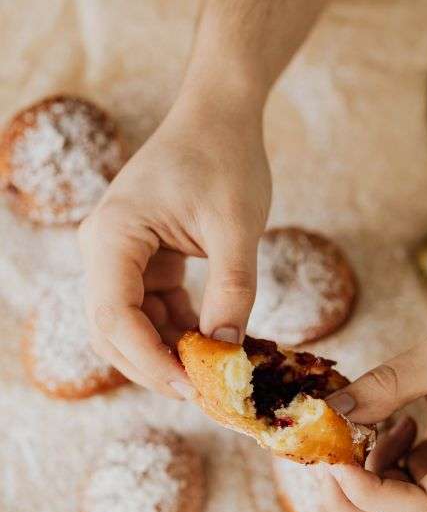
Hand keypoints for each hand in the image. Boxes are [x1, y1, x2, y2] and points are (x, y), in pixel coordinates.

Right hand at [79, 89, 270, 397]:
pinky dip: (179, 331)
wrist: (219, 117)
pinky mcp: (141, 262)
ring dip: (169, 352)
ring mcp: (119, 257)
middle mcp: (104, 250)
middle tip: (204, 393)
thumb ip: (232, 290)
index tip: (194, 389)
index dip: (151, 361)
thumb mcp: (237, 225)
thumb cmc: (225, 158)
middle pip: (113, 330)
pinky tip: (212, 342)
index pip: (115, 316)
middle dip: (155, 365)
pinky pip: (152, 311)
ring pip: (131, 327)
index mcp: (113, 236)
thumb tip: (226, 351)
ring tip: (214, 372)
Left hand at [324, 307, 426, 511]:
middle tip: (327, 463)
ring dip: (365, 482)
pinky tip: (396, 428)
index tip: (332, 458)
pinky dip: (385, 465)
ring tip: (362, 434)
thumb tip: (331, 410)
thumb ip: (385, 386)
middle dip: (352, 505)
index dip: (365, 494)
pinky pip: (407, 487)